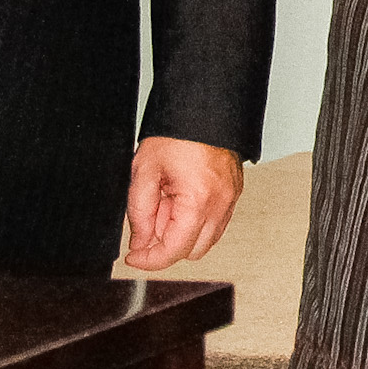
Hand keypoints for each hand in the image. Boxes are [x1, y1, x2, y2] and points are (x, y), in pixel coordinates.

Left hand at [121, 136, 243, 269]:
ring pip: (206, 240)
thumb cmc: (177, 132)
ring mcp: (231, 198)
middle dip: (167, 246)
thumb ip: (140, 215)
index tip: (133, 257)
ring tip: (165, 206)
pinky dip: (196, 222)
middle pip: (193, 252)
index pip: (174, 251)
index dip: (149, 260)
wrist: (202, 108)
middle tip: (148, 225)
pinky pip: (216, 222)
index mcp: (198, 200)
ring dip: (183, 235)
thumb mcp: (145, 173)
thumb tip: (139, 244)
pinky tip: (180, 201)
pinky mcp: (233, 191)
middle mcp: (220, 203)